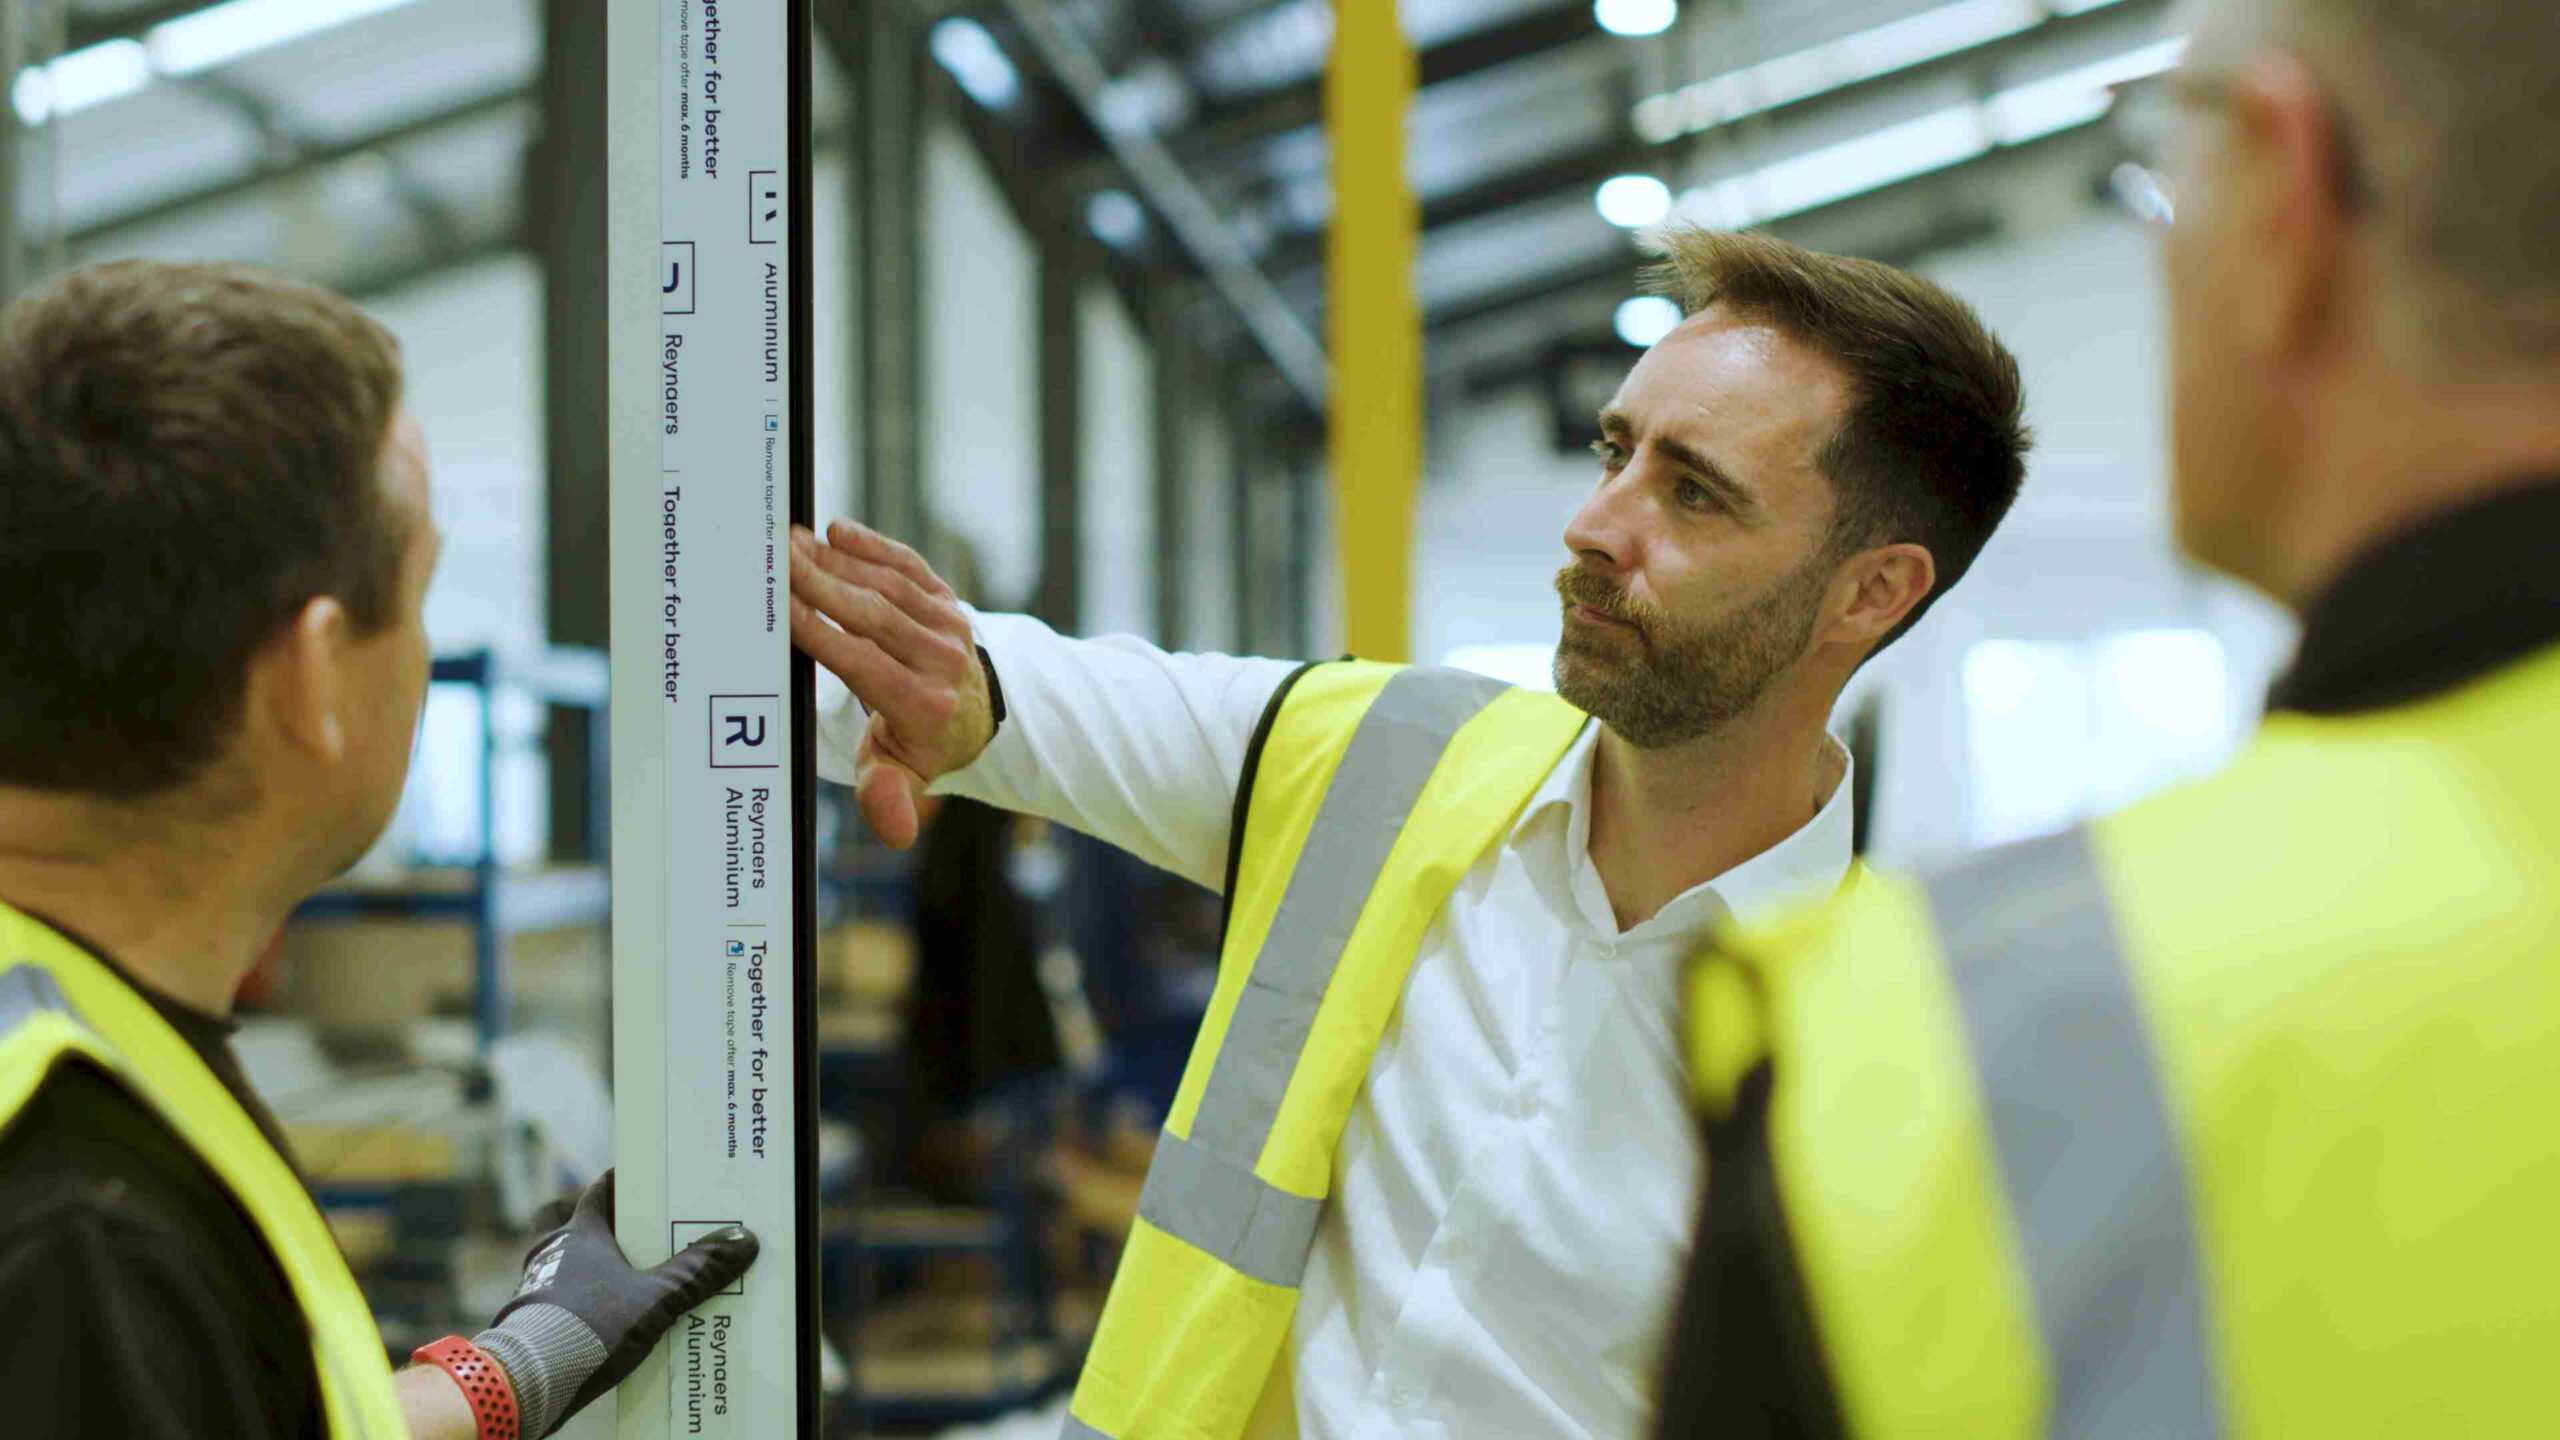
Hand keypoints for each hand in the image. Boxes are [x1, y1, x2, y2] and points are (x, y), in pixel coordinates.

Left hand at [472, 1171, 758, 1437]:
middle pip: (558, 1218)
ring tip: (611, 1279)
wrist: (528, 1378)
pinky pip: (548, 1299)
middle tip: (616, 1229)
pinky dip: (569, 1301)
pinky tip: (594, 1320)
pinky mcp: (525, 1322)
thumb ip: (697, 1271)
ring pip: (551, 1260)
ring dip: (575, 1263)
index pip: (598, 1192)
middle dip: (583, 1220)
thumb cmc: (589, 1325)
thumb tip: (745, 1240)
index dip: (619, 1182)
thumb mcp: (655, 1298)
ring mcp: (532, 1287)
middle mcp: (550, 1253)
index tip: (640, 1177)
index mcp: (579, 1234)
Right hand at [789, 520, 993, 847]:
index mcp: (922, 704)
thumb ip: (889, 795)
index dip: (819, 631)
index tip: (779, 605)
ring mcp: (947, 623)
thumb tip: (897, 831)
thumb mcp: (901, 774)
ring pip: (888, 584)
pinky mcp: (946, 598)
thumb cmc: (919, 743)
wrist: (977, 713)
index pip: (862, 661)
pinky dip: (875, 546)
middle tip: (775, 556)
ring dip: (838, 559)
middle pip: (873, 613)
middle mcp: (940, 658)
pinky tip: (838, 532)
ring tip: (791, 542)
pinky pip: (909, 566)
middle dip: (821, 582)